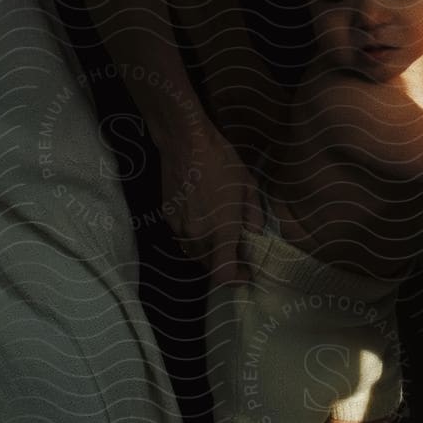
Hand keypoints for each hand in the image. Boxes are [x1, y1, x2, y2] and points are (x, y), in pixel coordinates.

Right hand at [158, 119, 265, 284]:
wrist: (185, 142)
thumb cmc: (222, 160)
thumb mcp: (248, 185)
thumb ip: (253, 215)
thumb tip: (254, 234)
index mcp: (222, 229)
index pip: (224, 274)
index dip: (237, 279)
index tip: (247, 273)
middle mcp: (198, 235)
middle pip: (209, 267)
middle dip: (224, 264)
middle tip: (238, 253)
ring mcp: (180, 228)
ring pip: (195, 254)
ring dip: (209, 253)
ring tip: (221, 238)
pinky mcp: (168, 219)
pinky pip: (183, 239)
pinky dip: (195, 239)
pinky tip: (204, 223)